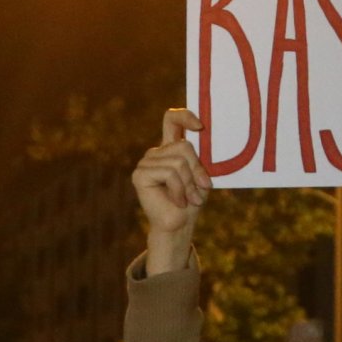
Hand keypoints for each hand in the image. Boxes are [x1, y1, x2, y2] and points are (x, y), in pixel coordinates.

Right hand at [132, 109, 208, 275]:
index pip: (172, 119)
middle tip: (200, 189)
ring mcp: (146, 163)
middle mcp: (156, 152)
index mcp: (170, 148)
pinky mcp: (140, 175)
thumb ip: (198, 157)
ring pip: (178, 161)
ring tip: (188, 199)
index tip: (200, 127)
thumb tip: (199, 135)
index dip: (185, 116)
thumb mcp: (200, 175)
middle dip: (196, 169)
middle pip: (183, 146)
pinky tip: (177, 202)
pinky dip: (179, 189)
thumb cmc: (191, 200)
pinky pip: (169, 172)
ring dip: (189, 184)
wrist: (179, 225)